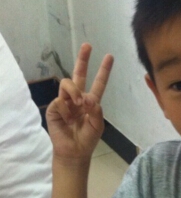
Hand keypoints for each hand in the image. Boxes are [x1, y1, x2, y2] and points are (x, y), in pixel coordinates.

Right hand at [46, 43, 113, 161]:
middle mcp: (77, 98)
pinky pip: (60, 100)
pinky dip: (67, 109)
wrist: (74, 151)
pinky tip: (68, 119)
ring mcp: (65, 101)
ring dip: (74, 92)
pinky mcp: (55, 107)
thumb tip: (87, 97)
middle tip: (87, 45)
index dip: (104, 70)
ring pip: (68, 84)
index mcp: (91, 101)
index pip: (98, 83)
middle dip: (83, 59)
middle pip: (79, 74)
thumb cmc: (87, 139)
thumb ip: (96, 110)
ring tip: (79, 104)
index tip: (109, 56)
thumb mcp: (98, 125)